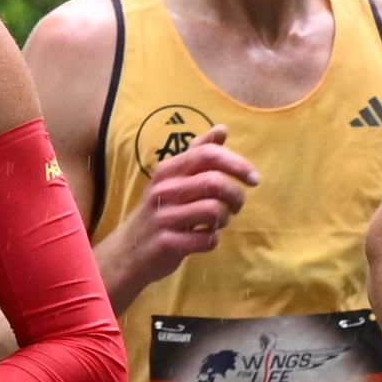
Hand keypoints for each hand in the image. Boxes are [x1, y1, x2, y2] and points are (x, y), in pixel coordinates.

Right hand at [102, 128, 253, 301]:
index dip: (237, 164)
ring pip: (213, 211)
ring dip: (225, 219)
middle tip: (237, 206)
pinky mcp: (167, 244)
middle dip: (236, 196)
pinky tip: (204, 238)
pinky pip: (207, 239)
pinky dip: (213, 240)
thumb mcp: (172, 179)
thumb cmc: (159, 211)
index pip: (208, 155)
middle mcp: (163, 190)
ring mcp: (163, 217)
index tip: (253, 178)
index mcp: (167, 170)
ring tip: (217, 223)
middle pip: (215, 182)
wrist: (127, 252)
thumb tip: (222, 129)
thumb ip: (197, 154)